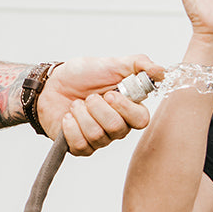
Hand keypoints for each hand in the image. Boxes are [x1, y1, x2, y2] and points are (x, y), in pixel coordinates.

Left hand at [39, 55, 162, 155]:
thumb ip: (137, 64)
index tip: (109, 93)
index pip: (141, 120)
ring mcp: (99, 139)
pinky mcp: (80, 147)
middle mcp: (117, 127)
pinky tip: (67, 117)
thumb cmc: (82, 75)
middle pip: (117, 128)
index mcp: (128, 108)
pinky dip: (70, 126)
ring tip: (75, 104)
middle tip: (88, 97)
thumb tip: (160, 71)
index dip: (125, 108)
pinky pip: (80, 144)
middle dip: (97, 108)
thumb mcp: (110, 64)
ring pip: (96, 135)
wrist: (52, 83)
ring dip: (81, 114)